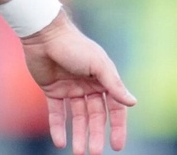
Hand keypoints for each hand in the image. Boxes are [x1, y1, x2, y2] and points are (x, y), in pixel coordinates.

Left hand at [22, 12, 136, 154]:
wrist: (44, 34)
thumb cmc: (75, 46)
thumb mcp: (99, 64)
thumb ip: (114, 85)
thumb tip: (133, 103)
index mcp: (103, 80)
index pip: (114, 109)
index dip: (117, 127)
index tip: (117, 146)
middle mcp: (89, 86)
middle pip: (95, 116)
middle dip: (95, 135)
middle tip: (93, 153)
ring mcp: (71, 89)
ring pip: (77, 117)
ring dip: (78, 135)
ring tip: (78, 152)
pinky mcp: (53, 90)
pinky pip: (57, 113)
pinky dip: (59, 127)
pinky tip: (60, 141)